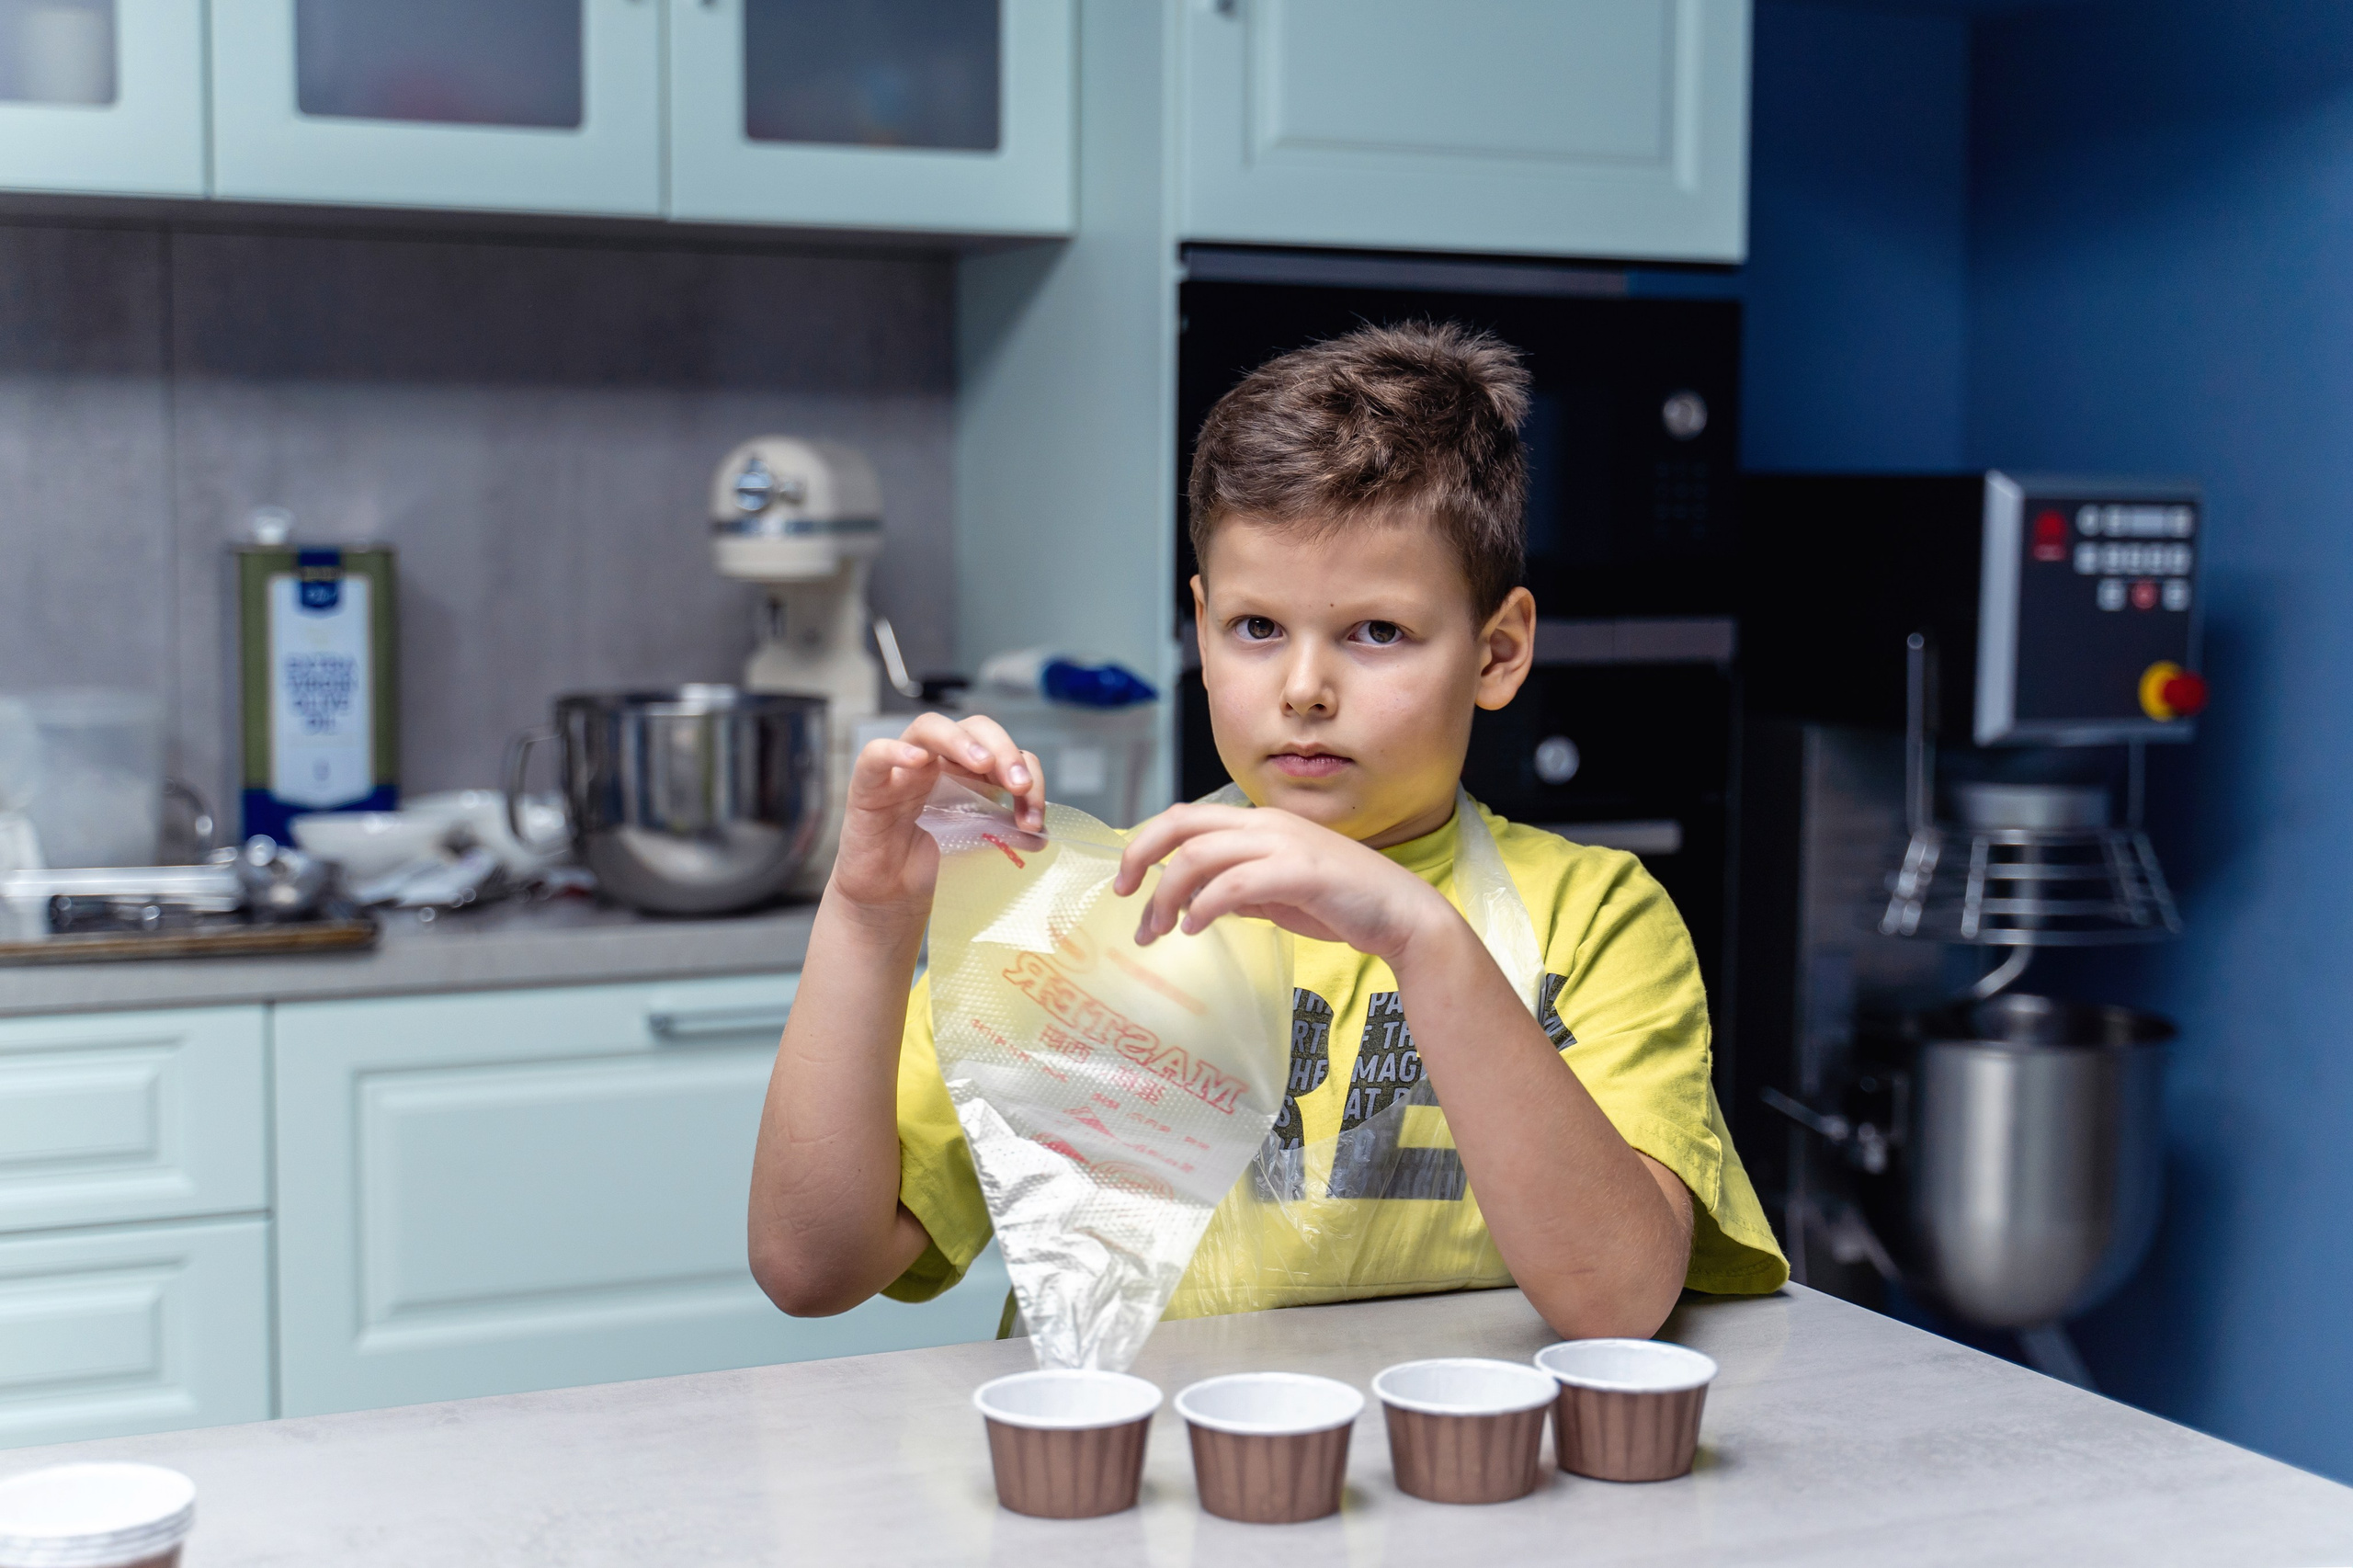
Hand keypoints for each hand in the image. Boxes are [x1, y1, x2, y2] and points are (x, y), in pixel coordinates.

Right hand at [829, 712, 1042, 919]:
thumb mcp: (977, 844)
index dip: (1028, 778)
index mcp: (969, 770)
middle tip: (1019, 785)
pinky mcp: (868, 785)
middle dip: (1004, 750)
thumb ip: (1006, 833)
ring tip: (984, 763)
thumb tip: (1041, 834)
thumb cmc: (932, 862)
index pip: (1006, 754)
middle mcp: (939, 760)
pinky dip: (896, 751)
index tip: (1034, 818)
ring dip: (961, 741)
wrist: (889, 894)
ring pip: (929, 728)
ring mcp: (902, 768)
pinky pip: (875, 754)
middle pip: (975, 728)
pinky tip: (918, 761)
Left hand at [1113, 803, 1453, 962]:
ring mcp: (1284, 845)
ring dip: (1168, 894)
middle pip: (1182, 824)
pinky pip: (1234, 884)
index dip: (1147, 843)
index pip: (1187, 817)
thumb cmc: (1342, 903)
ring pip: (1200, 856)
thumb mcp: (1278, 891)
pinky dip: (1204, 905)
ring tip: (1157, 929)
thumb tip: (1198, 897)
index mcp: (1260, 823)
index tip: (1127, 881)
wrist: (1401, 915)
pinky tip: (1194, 928)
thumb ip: (1240, 887)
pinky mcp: (1299, 873)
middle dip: (1141, 855)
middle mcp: (1267, 825)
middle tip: (1122, 894)